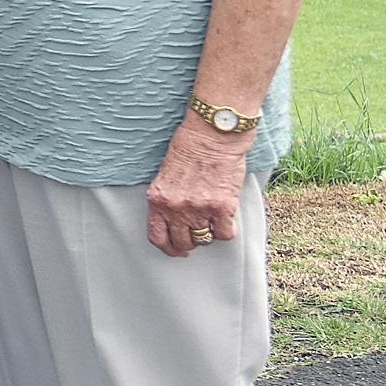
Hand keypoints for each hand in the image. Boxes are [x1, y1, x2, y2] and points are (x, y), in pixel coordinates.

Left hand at [146, 115, 251, 255]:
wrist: (211, 136)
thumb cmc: (188, 149)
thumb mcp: (165, 175)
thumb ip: (167, 198)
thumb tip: (174, 220)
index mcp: (158, 199)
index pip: (157, 237)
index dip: (168, 247)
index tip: (176, 249)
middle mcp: (177, 208)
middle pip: (183, 242)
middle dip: (190, 242)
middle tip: (197, 235)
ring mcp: (200, 210)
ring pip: (204, 240)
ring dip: (208, 235)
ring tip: (211, 223)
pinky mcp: (223, 207)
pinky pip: (225, 234)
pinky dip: (227, 230)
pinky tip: (227, 220)